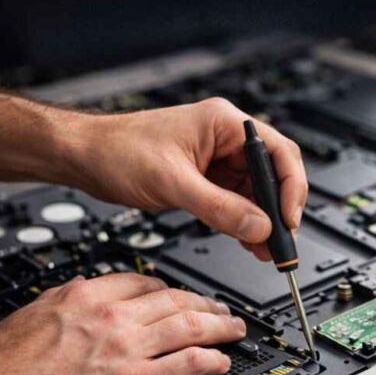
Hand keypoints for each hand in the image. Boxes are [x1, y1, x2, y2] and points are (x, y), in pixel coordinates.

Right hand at [0, 273, 245, 374]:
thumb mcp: (32, 312)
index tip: (173, 294)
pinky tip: (219, 362)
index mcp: (85, 295)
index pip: (139, 280)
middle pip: (172, 299)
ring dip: (218, 326)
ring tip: (233, 329)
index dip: (164, 287)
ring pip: (188, 326)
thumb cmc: (7, 363)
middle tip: (218, 307)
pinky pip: (186, 364)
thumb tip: (80, 292)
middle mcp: (111, 316)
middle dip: (202, 302)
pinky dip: (210, 360)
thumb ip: (63, 299)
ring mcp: (127, 348)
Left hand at [71, 97, 307, 260]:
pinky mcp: (201, 178)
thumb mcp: (173, 182)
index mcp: (223, 123)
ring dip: (261, 221)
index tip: (288, 220)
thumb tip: (258, 226)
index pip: (278, 153)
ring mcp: (213, 159)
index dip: (290, 188)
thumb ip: (218, 207)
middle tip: (281, 244)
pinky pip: (232, 201)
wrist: (85, 157)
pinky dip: (241, 222)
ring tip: (266, 251)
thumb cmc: (118, 150)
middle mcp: (223, 139)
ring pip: (253, 192)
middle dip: (277, 210)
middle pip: (270, 174)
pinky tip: (248, 241)